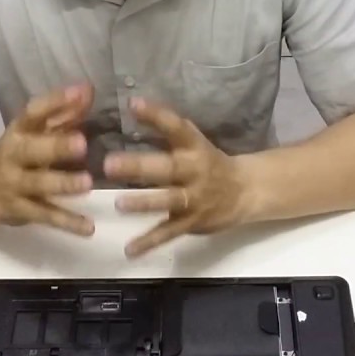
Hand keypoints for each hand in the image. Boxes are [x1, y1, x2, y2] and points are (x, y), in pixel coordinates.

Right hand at [0, 84, 96, 235]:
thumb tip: (89, 90)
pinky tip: (88, 227)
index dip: (56, 101)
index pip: (33, 112)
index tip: (81, 92)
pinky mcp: (21, 211)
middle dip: (56, 147)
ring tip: (87, 184)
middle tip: (82, 143)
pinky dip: (67, 222)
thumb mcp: (35, 131)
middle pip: (32, 150)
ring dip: (62, 184)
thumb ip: (64, 113)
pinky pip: (45, 216)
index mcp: (18, 131)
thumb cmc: (18, 153)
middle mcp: (13, 156)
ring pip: (37, 185)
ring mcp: (14, 185)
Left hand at [104, 98, 251, 256]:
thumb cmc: (207, 162)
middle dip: (139, 166)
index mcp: (194, 147)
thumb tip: (132, 105)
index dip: (156, 115)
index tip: (133, 105)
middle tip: (109, 164)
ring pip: (169, 200)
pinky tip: (130, 250)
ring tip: (119, 204)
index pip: (176, 128)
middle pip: (167, 167)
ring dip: (144, 202)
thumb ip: (165, 127)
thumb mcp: (192, 140)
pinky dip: (150, 242)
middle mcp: (195, 171)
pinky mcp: (192, 222)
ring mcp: (195, 198)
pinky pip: (169, 233)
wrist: (245, 192)